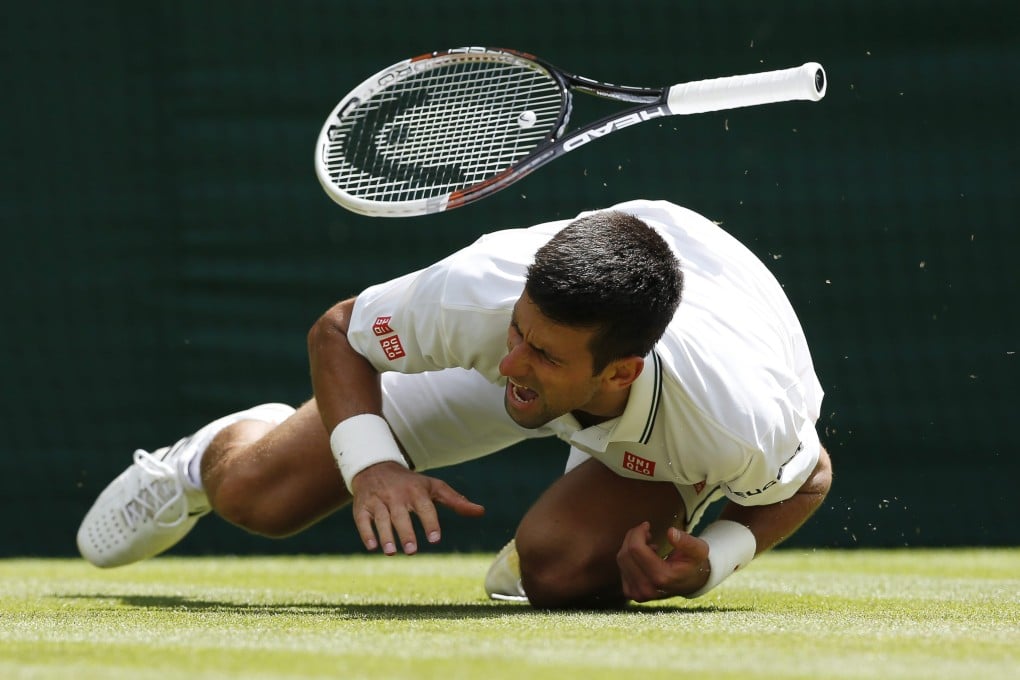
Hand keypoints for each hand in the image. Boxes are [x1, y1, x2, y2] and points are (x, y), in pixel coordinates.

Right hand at [350, 462, 484, 554]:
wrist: (376, 467)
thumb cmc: (412, 483)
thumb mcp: (434, 487)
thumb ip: (456, 501)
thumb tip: (481, 512)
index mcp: (416, 491)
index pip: (424, 507)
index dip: (430, 522)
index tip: (435, 539)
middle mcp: (396, 495)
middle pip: (401, 515)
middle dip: (406, 532)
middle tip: (412, 551)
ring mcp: (378, 501)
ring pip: (381, 518)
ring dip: (386, 535)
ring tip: (392, 552)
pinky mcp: (362, 507)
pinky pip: (362, 519)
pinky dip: (366, 532)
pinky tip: (372, 546)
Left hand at [616, 521, 710, 601]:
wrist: (692, 583)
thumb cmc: (694, 563)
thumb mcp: (698, 549)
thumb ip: (686, 541)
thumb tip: (670, 532)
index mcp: (662, 577)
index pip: (636, 549)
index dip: (638, 532)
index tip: (647, 525)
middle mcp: (648, 588)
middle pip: (626, 554)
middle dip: (633, 537)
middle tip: (646, 531)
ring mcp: (639, 593)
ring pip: (621, 560)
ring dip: (630, 546)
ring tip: (647, 544)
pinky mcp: (632, 594)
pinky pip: (621, 569)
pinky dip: (628, 558)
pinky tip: (642, 557)